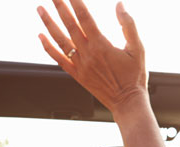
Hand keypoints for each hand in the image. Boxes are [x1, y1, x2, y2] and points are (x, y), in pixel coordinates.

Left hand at [37, 0, 147, 114]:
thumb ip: (129, 26)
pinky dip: (48, 47)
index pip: (85, 17)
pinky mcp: (77, 75)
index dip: (76, 2)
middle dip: (60, 7)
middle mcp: (88, 54)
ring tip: (40, 9)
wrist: (127, 103)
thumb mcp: (138, 49)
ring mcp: (80, 65)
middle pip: (69, 25)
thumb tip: (120, 5)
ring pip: (60, 40)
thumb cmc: (135, 77)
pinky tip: (41, 37)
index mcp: (101, 45)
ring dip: (49, 23)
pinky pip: (59, 59)